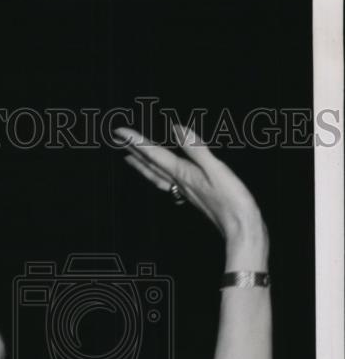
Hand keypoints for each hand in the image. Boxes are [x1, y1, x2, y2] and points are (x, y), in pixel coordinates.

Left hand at [114, 123, 268, 260]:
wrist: (242, 229)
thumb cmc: (233, 201)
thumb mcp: (216, 170)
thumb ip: (196, 149)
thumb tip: (177, 129)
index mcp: (184, 174)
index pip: (154, 155)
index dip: (136, 142)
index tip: (119, 132)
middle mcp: (180, 183)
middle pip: (150, 166)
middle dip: (133, 151)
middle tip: (117, 140)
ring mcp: (186, 192)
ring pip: (156, 176)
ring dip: (142, 165)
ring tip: (129, 157)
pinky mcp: (194, 196)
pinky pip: (168, 182)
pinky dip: (158, 174)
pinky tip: (161, 175)